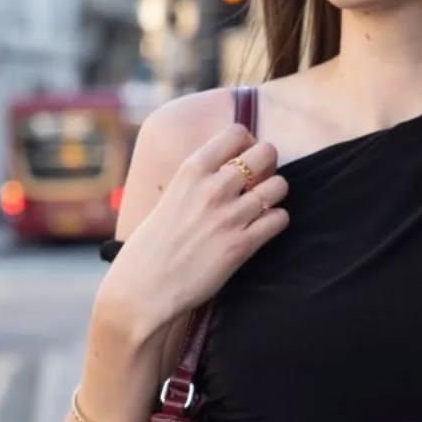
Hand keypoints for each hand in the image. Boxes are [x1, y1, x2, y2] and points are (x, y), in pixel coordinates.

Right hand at [98, 117, 289, 343]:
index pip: (236, 132)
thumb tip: (222, 172)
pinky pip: (279, 219)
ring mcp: (229, 216)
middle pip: (265, 153)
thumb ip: (196, 183)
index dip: (248, 142)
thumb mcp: (168, 199)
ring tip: (262, 205)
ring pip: (279, 186)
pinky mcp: (241, 245)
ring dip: (275, 194)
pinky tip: (263, 228)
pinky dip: (276, 221)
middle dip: (269, 164)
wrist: (142, 289)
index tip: (245, 155)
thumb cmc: (149, 248)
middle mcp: (213, 188)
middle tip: (261, 179)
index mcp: (191, 170)